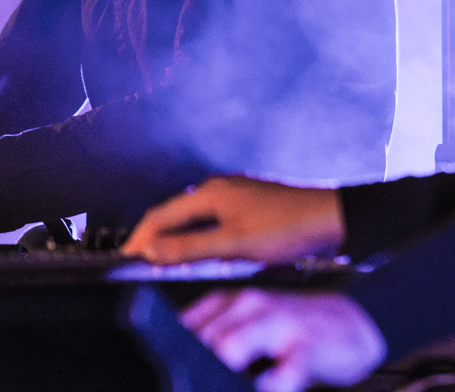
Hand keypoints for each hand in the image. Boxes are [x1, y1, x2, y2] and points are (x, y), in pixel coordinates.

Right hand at [122, 176, 343, 264]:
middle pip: (174, 214)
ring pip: (192, 219)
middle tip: (136, 264)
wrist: (330, 220)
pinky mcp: (247, 209)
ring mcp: (234, 197)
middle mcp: (220, 189)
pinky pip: (210, 222)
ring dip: (174, 239)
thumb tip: (151, 250)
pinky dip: (196, 239)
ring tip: (160, 262)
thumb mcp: (233, 244)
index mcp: (211, 192)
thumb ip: (190, 248)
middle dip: (153, 238)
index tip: (124, 259)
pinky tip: (198, 255)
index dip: (139, 239)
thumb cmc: (289, 227)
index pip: (160, 215)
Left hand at [184, 288, 384, 391]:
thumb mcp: (247, 327)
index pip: (182, 329)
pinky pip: (283, 373)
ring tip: (214, 387)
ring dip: (218, 375)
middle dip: (189, 372)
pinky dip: (270, 386)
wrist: (350, 323)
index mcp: (228, 303)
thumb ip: (214, 343)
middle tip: (188, 387)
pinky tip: (265, 389)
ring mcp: (279, 324)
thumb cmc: (291, 331)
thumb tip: (176, 372)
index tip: (167, 377)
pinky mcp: (308, 348)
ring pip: (231, 347)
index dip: (169, 357)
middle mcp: (249, 306)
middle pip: (200, 340)